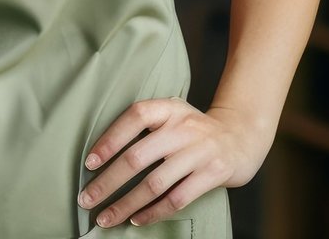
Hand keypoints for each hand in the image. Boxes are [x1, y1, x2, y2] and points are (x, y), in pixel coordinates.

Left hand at [76, 99, 266, 227]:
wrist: (241, 136)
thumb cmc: (194, 130)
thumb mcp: (173, 115)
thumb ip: (145, 126)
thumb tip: (101, 156)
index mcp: (170, 108)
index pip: (135, 116)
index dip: (110, 138)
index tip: (90, 163)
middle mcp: (184, 127)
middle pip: (138, 156)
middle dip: (108, 182)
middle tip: (86, 199)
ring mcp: (200, 151)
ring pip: (154, 183)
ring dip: (126, 204)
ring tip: (106, 218)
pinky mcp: (213, 174)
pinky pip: (177, 198)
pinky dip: (153, 212)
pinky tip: (137, 220)